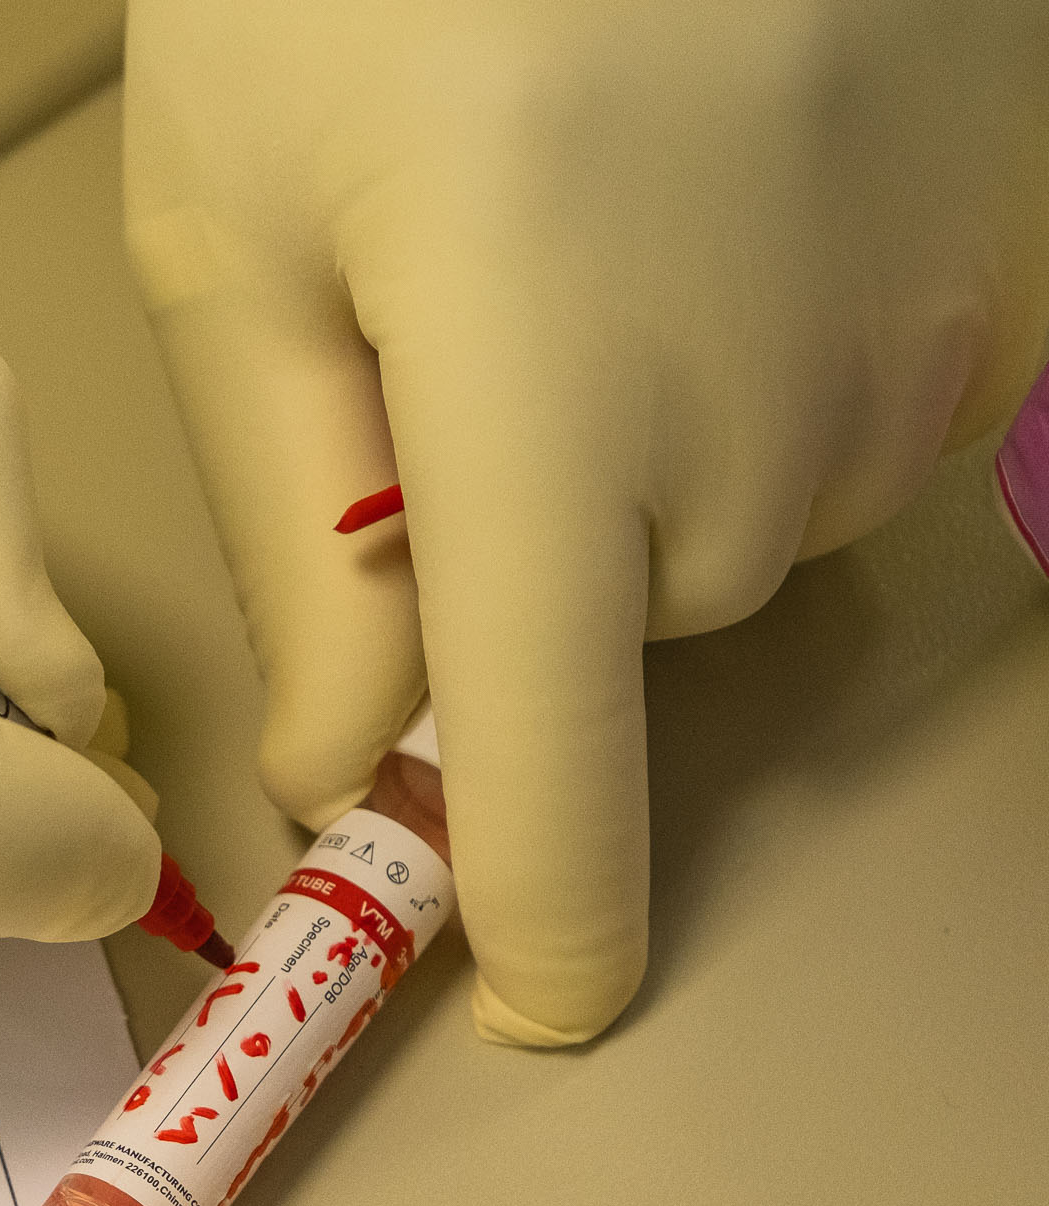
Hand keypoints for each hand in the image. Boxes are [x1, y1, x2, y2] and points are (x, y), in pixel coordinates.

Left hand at [124, 0, 1048, 1041]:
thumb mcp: (235, 228)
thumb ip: (289, 519)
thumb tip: (335, 755)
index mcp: (541, 395)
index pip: (557, 744)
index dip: (548, 900)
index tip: (544, 1001)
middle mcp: (765, 394)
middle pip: (624, 624)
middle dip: (520, 552)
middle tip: (438, 331)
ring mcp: (921, 322)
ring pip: (741, 521)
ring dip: (641, 451)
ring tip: (565, 221)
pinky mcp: (1012, 253)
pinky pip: (860, 414)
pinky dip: (764, 370)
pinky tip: (704, 204)